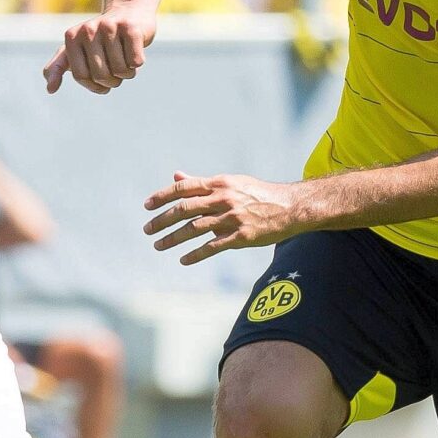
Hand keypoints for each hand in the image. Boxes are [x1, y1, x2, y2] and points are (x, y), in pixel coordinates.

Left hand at [44, 6, 154, 94]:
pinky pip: (135, 62)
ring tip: (125, 58)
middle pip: (101, 75)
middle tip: (116, 70)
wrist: (130, 12)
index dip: (94, 86)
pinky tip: (134, 49)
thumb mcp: (75, 50)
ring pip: (120, 71)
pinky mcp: (130, 27)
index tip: (101, 81)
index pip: (81, 76)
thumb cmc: (101, 38)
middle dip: (112, 81)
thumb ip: (57, 67)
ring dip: (127, 72)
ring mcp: (109, 27)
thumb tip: (50, 90)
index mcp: (71, 37)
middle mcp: (88, 29)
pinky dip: (137, 63)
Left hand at [142, 170, 310, 264]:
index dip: (162, 196)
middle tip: (147, 230)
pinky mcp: (241, 237)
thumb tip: (176, 177)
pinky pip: (213, 247)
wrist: (290, 207)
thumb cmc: (257, 194)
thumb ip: (201, 183)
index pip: (184, 189)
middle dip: (162, 220)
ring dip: (173, 238)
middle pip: (184, 209)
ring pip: (194, 229)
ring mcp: (232, 218)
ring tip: (158, 246)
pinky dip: (195, 254)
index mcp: (219, 184)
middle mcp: (223, 199)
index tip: (147, 206)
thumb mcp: (230, 183)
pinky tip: (183, 259)